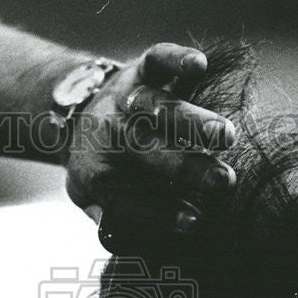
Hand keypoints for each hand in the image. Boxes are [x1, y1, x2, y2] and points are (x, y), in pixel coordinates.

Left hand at [64, 43, 236, 247]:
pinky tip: (199, 65)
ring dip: (192, 121)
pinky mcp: (141, 70)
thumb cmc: (98, 165)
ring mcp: (128, 100)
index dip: (162, 212)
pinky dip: (176, 58)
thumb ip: (110, 217)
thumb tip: (129, 239)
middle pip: (150, 153)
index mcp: (99, 175)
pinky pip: (156, 61)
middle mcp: (113, 136)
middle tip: (224, 182)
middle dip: (189, 168)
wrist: (73, 111)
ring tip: (225, 135)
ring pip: (159, 109)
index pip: (130, 198)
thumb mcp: (91, 198)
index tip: (195, 223)